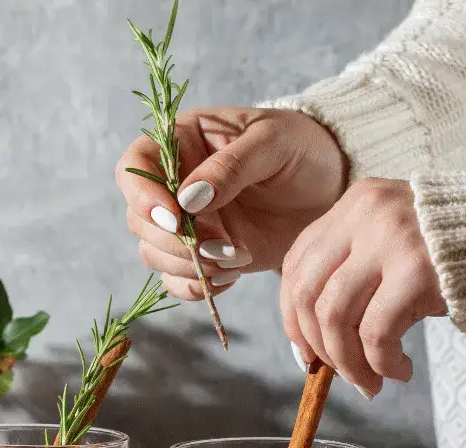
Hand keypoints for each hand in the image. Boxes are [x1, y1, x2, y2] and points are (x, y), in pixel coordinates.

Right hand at [115, 107, 346, 299]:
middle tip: (220, 245)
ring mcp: (186, 223)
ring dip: (189, 265)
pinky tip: (232, 275)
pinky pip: (177, 280)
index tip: (175, 218)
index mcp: (180, 142)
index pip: (134, 167)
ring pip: (154, 253)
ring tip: (237, 257)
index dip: (143, 196)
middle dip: (175, 241)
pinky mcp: (202, 255)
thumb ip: (231, 166)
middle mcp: (173, 184)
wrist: (330, 186)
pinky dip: (199, 286)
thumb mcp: (273, 142)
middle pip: (140, 220)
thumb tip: (188, 199)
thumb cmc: (301, 148)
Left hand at [279, 178, 446, 396]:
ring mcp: (391, 240)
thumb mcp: (398, 238)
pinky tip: (399, 370)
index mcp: (355, 203)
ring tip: (371, 381)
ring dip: (348, 363)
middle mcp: (366, 215)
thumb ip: (357, 268)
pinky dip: (380, 363)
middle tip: (339, 374)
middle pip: (308, 293)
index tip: (306, 351)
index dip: (292, 316)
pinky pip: (376, 333)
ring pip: (335, 316)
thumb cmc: (464, 248)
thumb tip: (317, 338)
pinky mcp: (418, 271)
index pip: (297, 264)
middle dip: (317, 345)